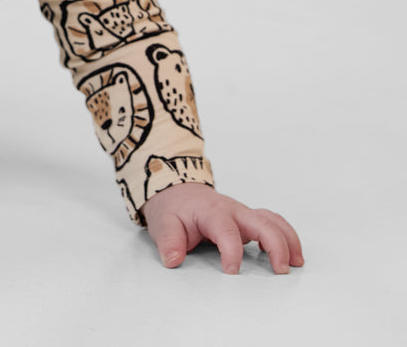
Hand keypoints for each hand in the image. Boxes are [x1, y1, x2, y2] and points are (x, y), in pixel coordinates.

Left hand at [142, 182, 303, 274]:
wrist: (176, 189)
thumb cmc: (174, 207)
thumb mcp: (163, 222)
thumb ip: (169, 241)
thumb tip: (173, 259)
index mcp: (211, 211)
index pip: (227, 231)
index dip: (231, 252)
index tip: (231, 271)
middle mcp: (232, 210)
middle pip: (261, 222)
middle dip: (275, 245)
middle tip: (280, 270)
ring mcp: (242, 213)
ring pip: (272, 221)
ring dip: (287, 240)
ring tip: (295, 263)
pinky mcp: (248, 219)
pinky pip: (272, 223)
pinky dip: (285, 236)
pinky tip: (290, 254)